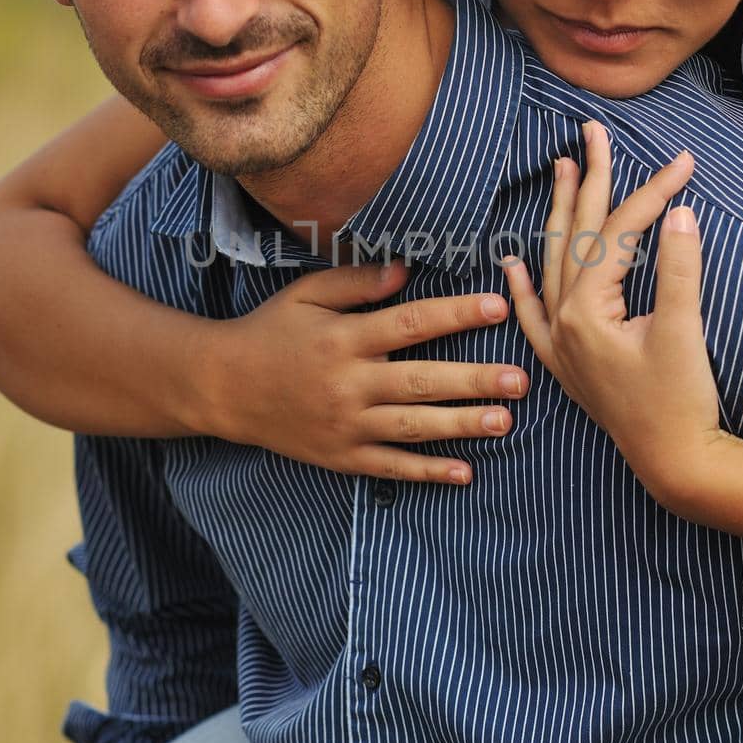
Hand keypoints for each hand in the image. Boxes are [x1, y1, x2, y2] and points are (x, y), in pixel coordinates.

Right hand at [183, 260, 529, 483]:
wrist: (222, 387)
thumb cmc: (270, 331)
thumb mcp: (306, 294)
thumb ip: (356, 281)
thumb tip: (407, 270)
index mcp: (344, 338)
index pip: (411, 323)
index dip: (456, 314)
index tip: (496, 306)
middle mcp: (349, 383)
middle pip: (421, 380)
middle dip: (474, 380)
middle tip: (520, 379)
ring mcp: (346, 424)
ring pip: (414, 426)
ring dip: (463, 425)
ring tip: (506, 422)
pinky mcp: (341, 456)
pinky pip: (391, 466)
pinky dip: (427, 471)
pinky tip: (464, 472)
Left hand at [501, 121, 724, 505]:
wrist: (676, 465)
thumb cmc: (682, 402)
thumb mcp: (683, 331)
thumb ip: (680, 269)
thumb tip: (680, 212)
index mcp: (586, 312)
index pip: (615, 234)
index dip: (651, 194)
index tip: (684, 163)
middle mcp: (563, 323)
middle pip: (573, 236)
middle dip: (587, 180)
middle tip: (592, 132)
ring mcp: (560, 344)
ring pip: (551, 265)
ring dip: (556, 216)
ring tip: (560, 170)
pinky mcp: (568, 365)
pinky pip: (533, 318)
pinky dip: (521, 290)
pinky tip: (510, 265)